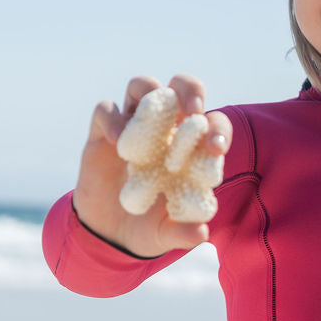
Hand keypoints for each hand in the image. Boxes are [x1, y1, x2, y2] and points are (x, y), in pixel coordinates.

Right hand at [71, 74, 232, 257]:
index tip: (215, 149)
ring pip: (142, 85)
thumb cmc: (149, 227)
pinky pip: (105, 110)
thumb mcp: (167, 234)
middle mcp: (164, 129)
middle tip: (192, 112)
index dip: (218, 129)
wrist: (109, 234)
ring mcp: (133, 127)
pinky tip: (119, 142)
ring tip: (153, 117)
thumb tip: (201, 233)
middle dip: (189, 90)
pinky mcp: (102, 133)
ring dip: (150, 91)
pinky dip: (113, 119)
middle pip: (180, 88)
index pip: (211, 123)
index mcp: (190, 148)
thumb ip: (184, 233)